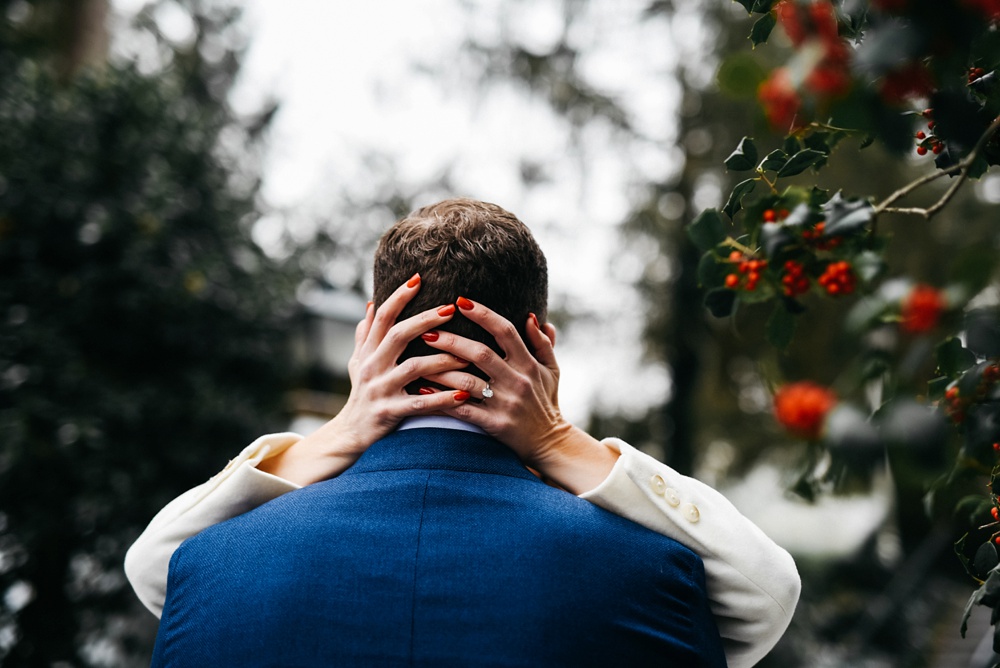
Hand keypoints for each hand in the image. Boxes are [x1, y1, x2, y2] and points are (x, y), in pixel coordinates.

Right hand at [258, 275, 473, 485]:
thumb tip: (372, 303)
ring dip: (442, 360)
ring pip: (413, 368)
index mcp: (369, 352)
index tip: (419, 278)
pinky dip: (443, 400)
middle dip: (425, 320)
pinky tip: (464, 395)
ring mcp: (380, 390)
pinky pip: (420, 405)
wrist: (349, 434)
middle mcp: (372, 367)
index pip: (383, 317)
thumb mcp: (358, 362)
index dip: (399, 297)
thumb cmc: (361, 394)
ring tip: (468, 355)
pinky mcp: (390, 413)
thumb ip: (366, 334)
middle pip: (398, 335)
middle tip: (451, 308)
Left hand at [420, 298, 618, 494]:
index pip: (505, 331)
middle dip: (451, 340)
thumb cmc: (547, 402)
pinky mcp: (495, 425)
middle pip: (480, 354)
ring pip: (467, 382)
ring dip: (439, 370)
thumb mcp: (552, 371)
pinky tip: (422, 390)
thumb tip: (531, 317)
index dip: (483, 314)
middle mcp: (518, 381)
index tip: (459, 301)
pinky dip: (441, 400)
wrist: (550, 443)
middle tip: (426, 330)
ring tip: (416, 360)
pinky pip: (462, 410)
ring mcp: (505, 404)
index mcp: (529, 364)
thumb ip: (543, 343)